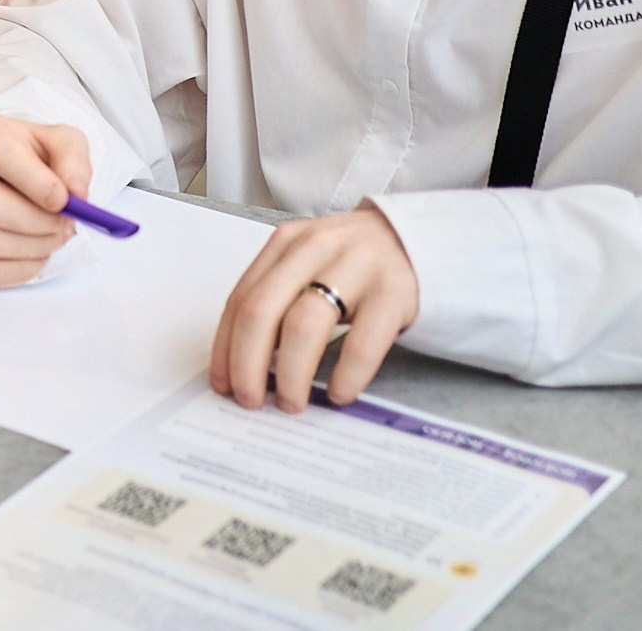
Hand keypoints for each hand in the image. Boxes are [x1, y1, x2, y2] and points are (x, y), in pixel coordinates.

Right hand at [0, 113, 90, 285]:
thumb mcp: (64, 143)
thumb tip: (75, 194)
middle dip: (32, 218)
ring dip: (34, 244)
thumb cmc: (39, 158)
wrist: (26, 180)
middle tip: (65, 221)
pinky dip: (23, 267)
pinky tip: (39, 249)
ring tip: (56, 232)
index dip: (31, 179)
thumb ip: (73, 161)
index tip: (63, 199)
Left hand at [212, 206, 418, 411]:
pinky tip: (339, 394)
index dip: (226, 346)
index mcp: (286, 244)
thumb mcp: (308, 264)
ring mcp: (356, 267)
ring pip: (305, 325)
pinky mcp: (395, 291)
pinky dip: (346, 375)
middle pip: (263, 311)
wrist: (419, 238)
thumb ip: (278, 297)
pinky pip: (363, 342)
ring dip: (290, 372)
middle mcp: (315, 249)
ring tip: (291, 402)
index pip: (241, 299)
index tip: (222, 383)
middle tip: (250, 400)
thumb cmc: (354, 261)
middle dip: (248, 363)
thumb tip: (244, 359)